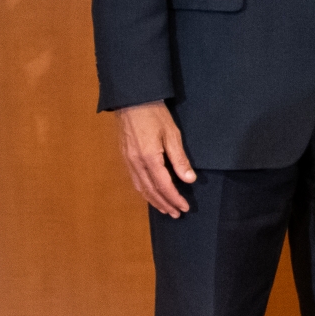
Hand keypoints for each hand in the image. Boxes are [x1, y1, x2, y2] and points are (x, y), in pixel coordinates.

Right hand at [116, 101, 195, 216]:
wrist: (132, 101)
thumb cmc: (155, 115)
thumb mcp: (173, 135)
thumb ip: (180, 159)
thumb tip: (189, 179)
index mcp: (149, 158)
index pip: (164, 185)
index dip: (175, 198)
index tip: (184, 207)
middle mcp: (136, 163)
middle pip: (151, 190)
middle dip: (164, 204)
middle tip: (176, 213)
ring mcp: (128, 161)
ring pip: (140, 187)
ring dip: (153, 200)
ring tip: (165, 208)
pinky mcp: (125, 157)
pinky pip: (134, 180)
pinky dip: (144, 191)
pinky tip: (150, 194)